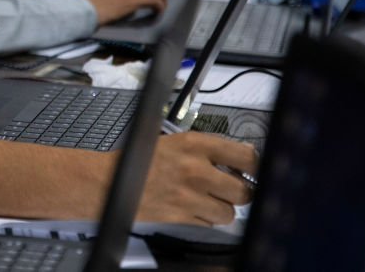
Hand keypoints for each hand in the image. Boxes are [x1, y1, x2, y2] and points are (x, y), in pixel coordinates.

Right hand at [137, 132, 256, 224]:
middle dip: (238, 191)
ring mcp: (189, 195)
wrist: (110, 180)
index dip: (255, 166)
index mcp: (195, 144)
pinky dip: (205, 219)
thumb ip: (210, 148)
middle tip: (229, 188)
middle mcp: (195, 169)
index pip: (246, 156)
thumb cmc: (142, 159)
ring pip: (229, 212)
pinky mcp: (182, 216)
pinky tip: (192, 207)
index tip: (254, 170)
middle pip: (243, 190)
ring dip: (221, 208)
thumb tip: (244, 155)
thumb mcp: (177, 141)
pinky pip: (210, 224)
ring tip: (206, 199)